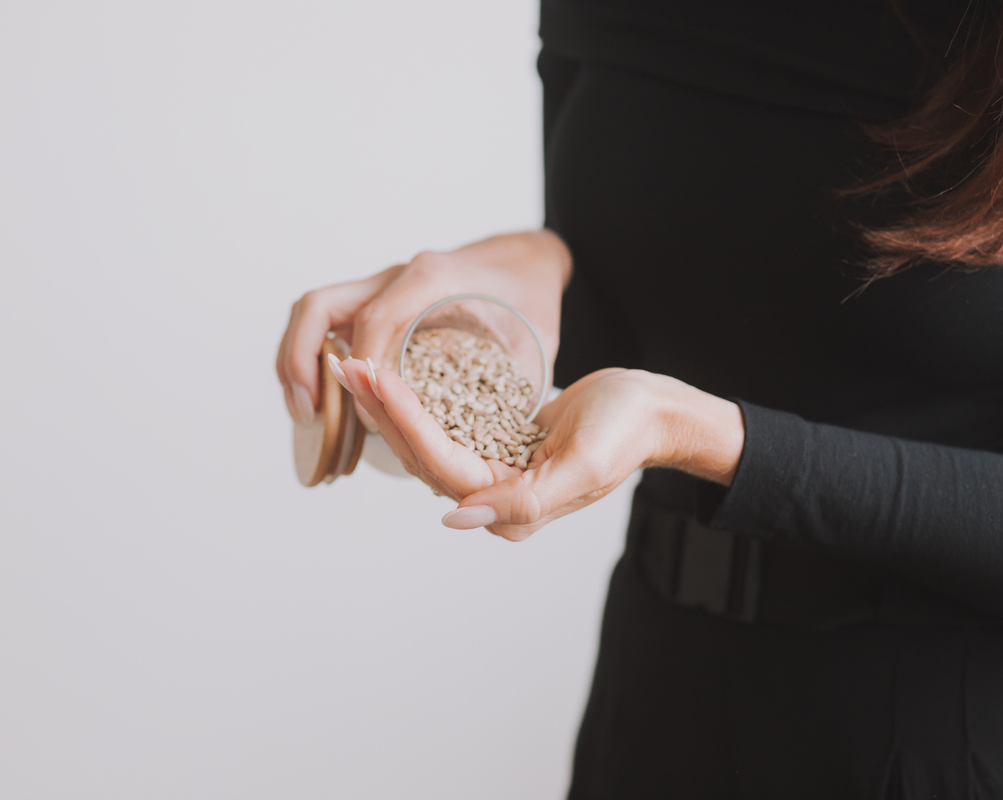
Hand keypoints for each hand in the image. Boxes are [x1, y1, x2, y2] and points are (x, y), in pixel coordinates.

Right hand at [276, 230, 569, 429]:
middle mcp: (397, 275)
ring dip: (296, 359)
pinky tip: (321, 398)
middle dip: (300, 361)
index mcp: (432, 278)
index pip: (375, 321)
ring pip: (314, 310)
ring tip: (305, 413)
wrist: (525, 258)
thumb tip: (494, 441)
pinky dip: (312, 356)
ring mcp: (381, 284)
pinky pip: (328, 320)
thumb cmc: (530, 295)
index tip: (370, 418)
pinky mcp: (376, 298)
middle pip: (320, 306)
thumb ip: (514, 380)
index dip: (364, 373)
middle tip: (307, 414)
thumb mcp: (536, 335)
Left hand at [332, 358, 744, 540]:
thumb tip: (457, 516)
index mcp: (512, 509)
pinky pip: (444, 426)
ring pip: (426, 440)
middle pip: (422, 456)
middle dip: (385, 410)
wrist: (654, 411)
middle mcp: (495, 499)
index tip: (376, 376)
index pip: (442, 465)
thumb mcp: (583, 465)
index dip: (406, 421)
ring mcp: (493, 474)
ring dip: (391, 403)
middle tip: (348, 363)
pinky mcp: (494, 447)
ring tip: (357, 363)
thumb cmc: (626, 431)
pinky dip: (415, 400)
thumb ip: (525, 502)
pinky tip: (392, 374)